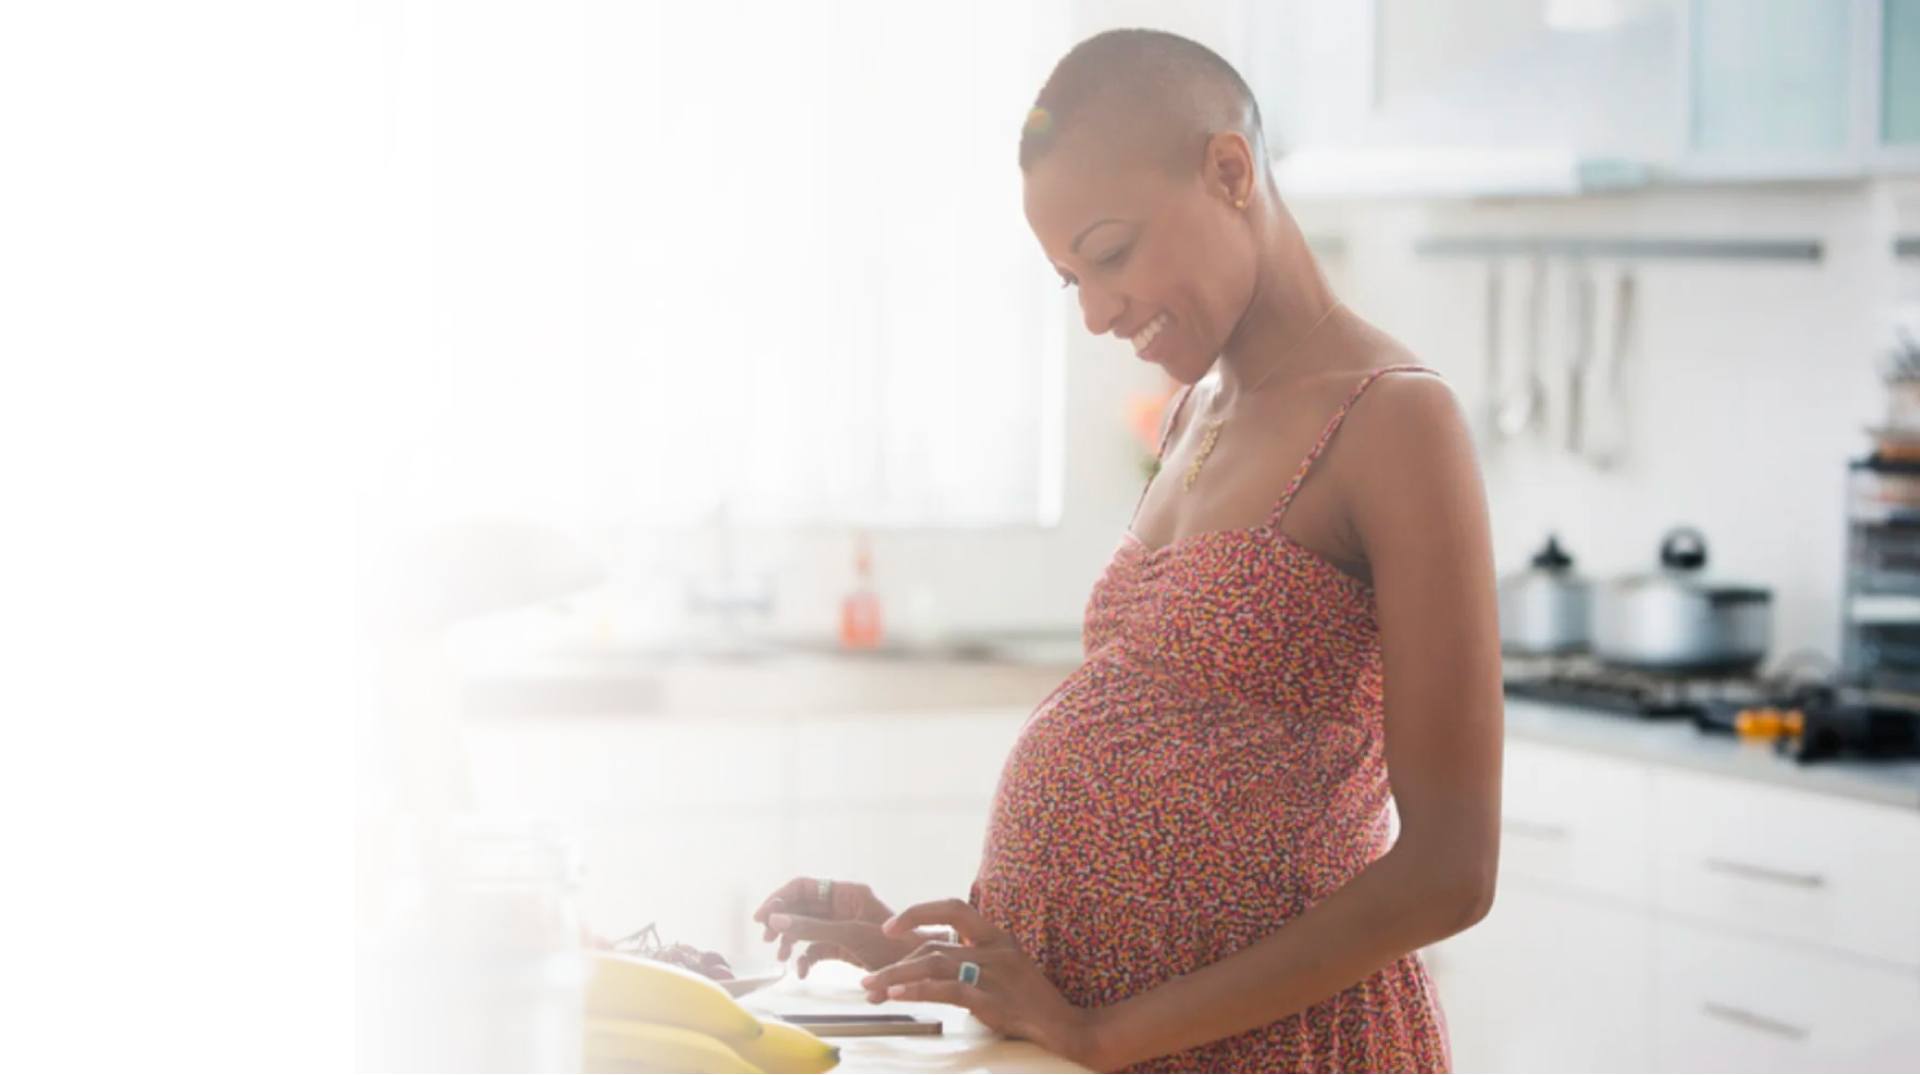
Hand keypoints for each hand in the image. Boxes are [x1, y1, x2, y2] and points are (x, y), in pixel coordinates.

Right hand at [752, 877, 922, 977]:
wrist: (919, 973)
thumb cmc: (892, 947)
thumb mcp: (848, 934)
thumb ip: (810, 927)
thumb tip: (774, 918)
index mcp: (847, 892)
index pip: (803, 886)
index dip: (779, 898)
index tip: (762, 917)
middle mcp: (843, 906)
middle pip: (801, 907)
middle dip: (783, 922)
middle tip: (768, 939)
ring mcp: (843, 927)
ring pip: (806, 929)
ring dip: (791, 941)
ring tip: (783, 956)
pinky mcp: (844, 948)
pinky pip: (816, 948)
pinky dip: (806, 959)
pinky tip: (802, 972)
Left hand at [860, 898, 1106, 1069]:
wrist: (1066, 1027)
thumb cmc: (1030, 1000)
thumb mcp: (1004, 969)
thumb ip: (972, 960)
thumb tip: (926, 960)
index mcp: (998, 936)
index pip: (953, 908)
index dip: (918, 912)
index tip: (889, 928)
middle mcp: (996, 949)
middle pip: (934, 945)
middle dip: (896, 963)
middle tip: (868, 981)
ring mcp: (995, 974)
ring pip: (934, 964)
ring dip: (896, 976)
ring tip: (871, 988)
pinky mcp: (993, 1001)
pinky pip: (949, 990)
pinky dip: (919, 990)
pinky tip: (898, 995)